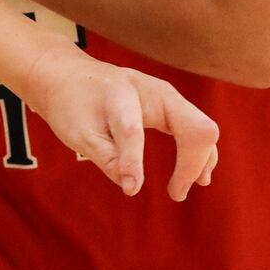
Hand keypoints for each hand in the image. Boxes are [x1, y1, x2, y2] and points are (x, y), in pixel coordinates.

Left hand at [21, 44, 218, 200]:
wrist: (68, 75)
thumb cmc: (71, 104)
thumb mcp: (77, 132)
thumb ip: (106, 158)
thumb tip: (132, 186)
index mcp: (119, 93)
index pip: (133, 130)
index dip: (132, 162)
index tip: (130, 189)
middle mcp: (151, 89)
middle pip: (195, 126)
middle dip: (192, 163)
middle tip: (175, 194)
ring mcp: (164, 94)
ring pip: (201, 127)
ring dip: (200, 160)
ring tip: (180, 190)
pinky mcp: (169, 104)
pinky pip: (196, 128)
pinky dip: (200, 152)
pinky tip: (199, 174)